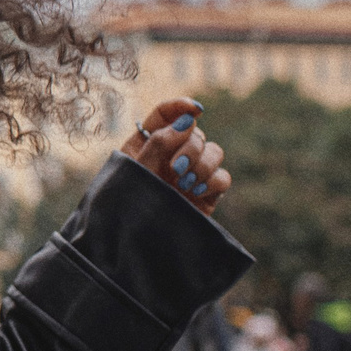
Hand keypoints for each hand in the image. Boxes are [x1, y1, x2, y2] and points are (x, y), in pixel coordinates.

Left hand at [120, 97, 230, 214]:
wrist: (136, 244)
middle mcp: (171, 155)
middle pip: (195, 132)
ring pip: (214, 151)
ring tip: (185, 182)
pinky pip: (222, 177)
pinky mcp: (206, 194)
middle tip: (176, 168)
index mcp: (146, 144)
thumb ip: (159, 143)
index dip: (180, 105)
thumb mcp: (137, 171)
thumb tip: (187, 121)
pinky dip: (214, 180)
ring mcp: (191, 174)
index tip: (194, 109)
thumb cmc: (127, 205)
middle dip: (190, 146)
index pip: (166, 114)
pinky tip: (196, 190)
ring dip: (203, 163)